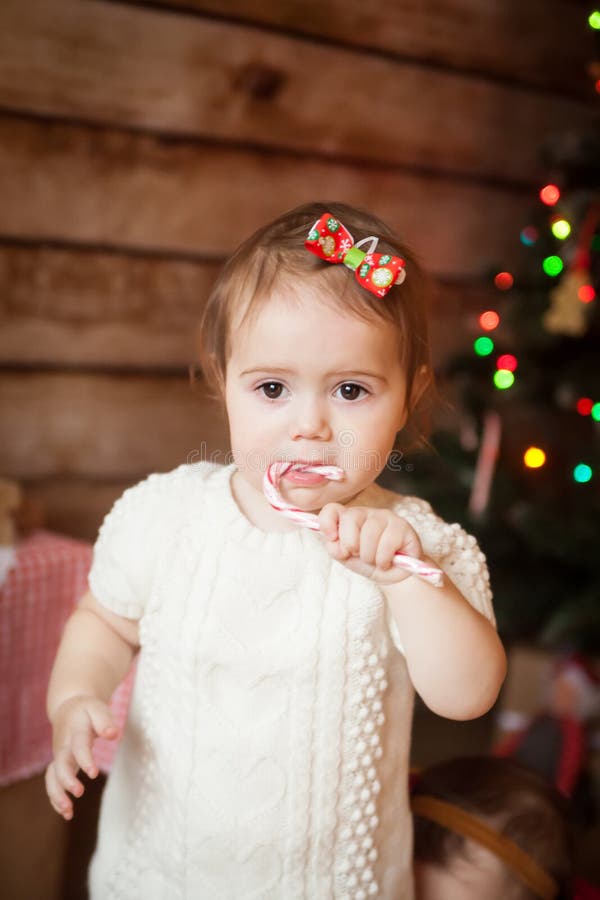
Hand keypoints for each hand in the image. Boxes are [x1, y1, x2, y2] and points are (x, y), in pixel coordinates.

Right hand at [45, 695, 118, 819]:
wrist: (68, 708)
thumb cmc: (87, 710)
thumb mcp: (97, 708)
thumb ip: (105, 720)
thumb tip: (113, 734)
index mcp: (75, 730)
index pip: (79, 746)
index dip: (85, 759)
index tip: (93, 773)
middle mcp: (63, 746)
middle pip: (60, 764)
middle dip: (67, 780)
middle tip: (79, 792)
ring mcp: (58, 757)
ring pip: (52, 777)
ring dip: (57, 795)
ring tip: (68, 812)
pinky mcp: (58, 765)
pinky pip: (52, 783)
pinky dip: (56, 798)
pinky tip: (67, 813)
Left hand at [318, 504, 423, 584]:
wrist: (395, 576)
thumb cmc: (370, 563)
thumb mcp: (348, 559)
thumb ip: (336, 548)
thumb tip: (334, 541)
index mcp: (349, 518)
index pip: (332, 509)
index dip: (327, 523)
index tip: (332, 539)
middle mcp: (366, 513)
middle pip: (350, 517)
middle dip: (351, 544)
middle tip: (359, 555)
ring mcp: (385, 517)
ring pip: (369, 532)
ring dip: (369, 556)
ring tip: (375, 561)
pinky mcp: (402, 526)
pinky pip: (387, 543)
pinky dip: (383, 559)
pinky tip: (387, 562)